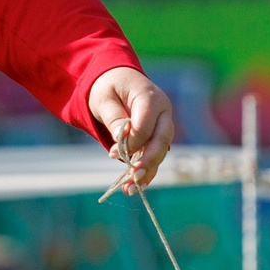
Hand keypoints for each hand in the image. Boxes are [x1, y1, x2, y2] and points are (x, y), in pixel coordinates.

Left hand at [87, 66, 175, 191]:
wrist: (118, 80)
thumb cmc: (109, 87)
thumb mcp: (104, 99)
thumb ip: (114, 118)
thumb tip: (121, 139)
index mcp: (150, 97)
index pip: (146, 125)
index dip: (132, 142)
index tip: (112, 153)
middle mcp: (163, 111)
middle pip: (162, 139)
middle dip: (148, 160)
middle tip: (133, 176)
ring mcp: (164, 124)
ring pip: (161, 151)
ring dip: (147, 171)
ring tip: (129, 189)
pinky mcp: (159, 136)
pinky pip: (156, 155)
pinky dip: (147, 171)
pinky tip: (136, 186)